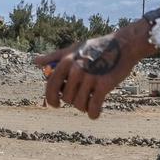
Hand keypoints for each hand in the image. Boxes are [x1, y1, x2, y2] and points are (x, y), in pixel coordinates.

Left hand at [34, 22, 153, 117]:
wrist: (124, 45)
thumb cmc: (97, 47)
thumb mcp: (73, 48)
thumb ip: (54, 57)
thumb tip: (35, 61)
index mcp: (66, 61)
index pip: (51, 85)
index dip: (51, 98)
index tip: (55, 105)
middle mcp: (76, 69)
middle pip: (66, 97)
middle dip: (72, 101)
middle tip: (82, 97)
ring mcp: (90, 77)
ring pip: (78, 104)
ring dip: (84, 107)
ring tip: (90, 102)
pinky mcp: (104, 85)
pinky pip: (93, 107)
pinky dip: (93, 114)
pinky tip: (95, 114)